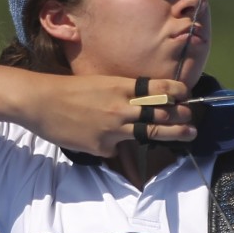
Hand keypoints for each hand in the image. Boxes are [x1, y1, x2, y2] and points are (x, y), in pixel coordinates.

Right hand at [21, 75, 196, 156]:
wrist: (40, 102)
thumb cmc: (69, 90)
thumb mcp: (101, 83)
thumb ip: (124, 92)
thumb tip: (145, 100)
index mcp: (121, 86)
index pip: (159, 88)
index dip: (177, 91)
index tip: (186, 94)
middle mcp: (121, 107)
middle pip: (161, 113)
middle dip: (182, 116)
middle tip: (193, 119)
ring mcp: (112, 129)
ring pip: (149, 132)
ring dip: (172, 133)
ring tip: (189, 134)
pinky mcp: (101, 146)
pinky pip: (117, 149)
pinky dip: (115, 146)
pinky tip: (103, 139)